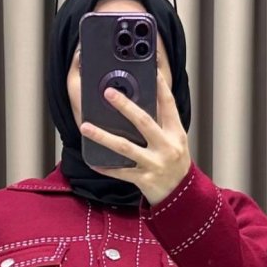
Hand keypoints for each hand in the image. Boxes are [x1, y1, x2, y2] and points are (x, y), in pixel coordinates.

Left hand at [80, 65, 191, 205]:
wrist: (182, 196)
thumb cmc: (176, 164)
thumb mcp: (176, 140)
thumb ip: (162, 122)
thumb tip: (143, 100)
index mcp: (176, 133)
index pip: (168, 105)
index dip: (160, 86)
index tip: (151, 70)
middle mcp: (166, 147)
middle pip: (143, 122)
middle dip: (125, 106)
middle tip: (107, 92)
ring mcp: (154, 164)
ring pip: (125, 147)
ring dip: (103, 136)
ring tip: (85, 126)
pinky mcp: (144, 179)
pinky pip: (120, 172)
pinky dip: (105, 166)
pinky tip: (92, 160)